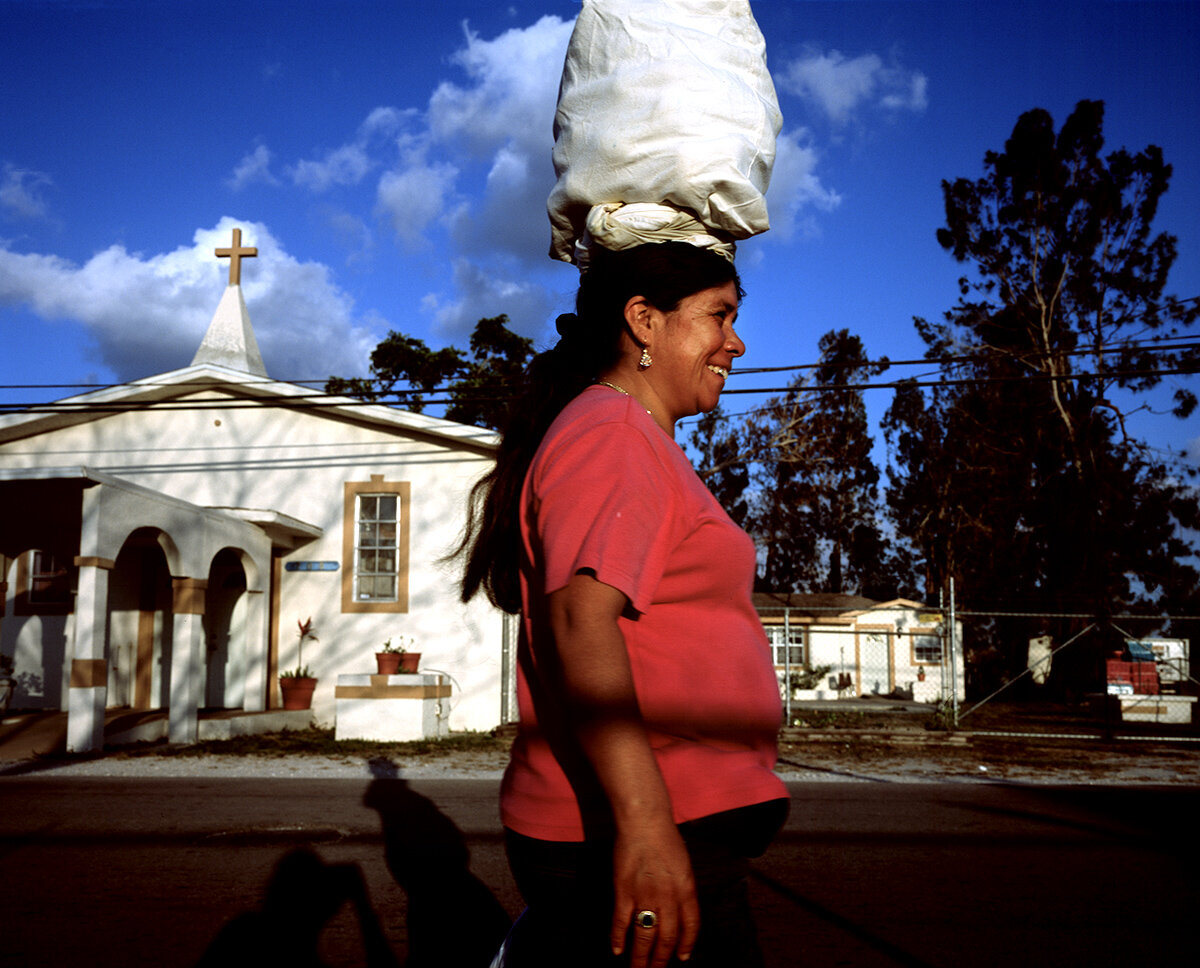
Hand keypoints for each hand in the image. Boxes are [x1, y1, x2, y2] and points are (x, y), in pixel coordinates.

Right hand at [610, 821, 699, 966]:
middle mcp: (668, 898)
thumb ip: (682, 890)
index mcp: (687, 890)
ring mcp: (645, 896)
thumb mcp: (684, 866)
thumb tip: (679, 911)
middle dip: (661, 960)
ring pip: (644, 936)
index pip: (690, 927)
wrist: (645, 822)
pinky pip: (621, 922)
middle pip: (666, 938)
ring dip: (640, 957)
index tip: (681, 958)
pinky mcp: (623, 891)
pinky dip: (618, 938)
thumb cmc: (666, 839)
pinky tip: (617, 950)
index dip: (686, 946)